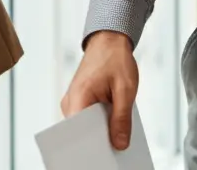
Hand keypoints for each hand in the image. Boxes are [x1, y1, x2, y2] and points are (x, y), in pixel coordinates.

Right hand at [61, 31, 138, 150]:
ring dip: (102, 133)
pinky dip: (103, 123)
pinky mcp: (82, 101)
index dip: (91, 147)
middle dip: (99, 142)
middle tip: (116, 149)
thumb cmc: (115, 58)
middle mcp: (71, 102)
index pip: (77, 133)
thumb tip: (119, 144)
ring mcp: (75, 102)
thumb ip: (122, 118)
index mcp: (78, 97)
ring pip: (87, 128)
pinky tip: (116, 127)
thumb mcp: (125, 89)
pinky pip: (91, 119)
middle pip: (82, 133)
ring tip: (118, 138)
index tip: (104, 157)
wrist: (110, 39)